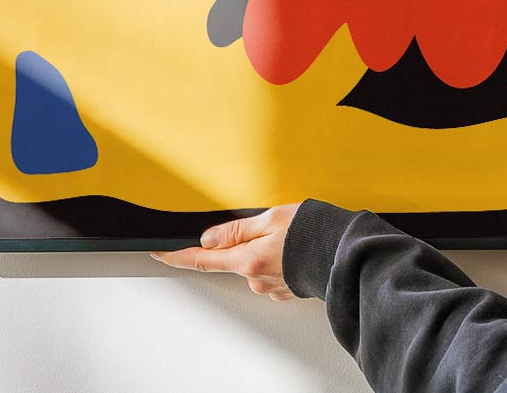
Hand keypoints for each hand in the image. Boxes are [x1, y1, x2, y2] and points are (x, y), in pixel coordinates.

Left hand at [149, 204, 301, 300]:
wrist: (347, 253)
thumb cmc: (314, 231)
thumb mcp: (271, 217)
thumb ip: (237, 229)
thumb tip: (208, 239)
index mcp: (248, 259)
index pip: (203, 259)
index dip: (177, 256)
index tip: (159, 253)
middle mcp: (256, 279)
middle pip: (234, 259)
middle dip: (245, 241)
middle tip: (271, 224)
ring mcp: (271, 288)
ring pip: (255, 265)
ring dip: (265, 249)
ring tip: (290, 234)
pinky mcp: (286, 290)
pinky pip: (273, 272)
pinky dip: (279, 259)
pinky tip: (295, 249)